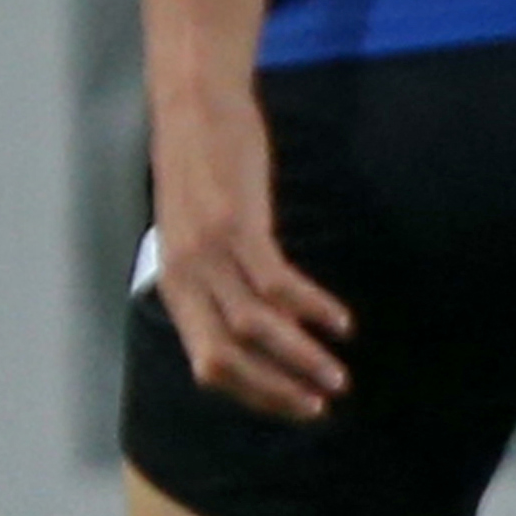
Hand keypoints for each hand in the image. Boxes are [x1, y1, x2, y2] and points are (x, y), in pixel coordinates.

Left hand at [148, 80, 349, 423]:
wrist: (193, 106)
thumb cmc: (201, 171)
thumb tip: (243, 321)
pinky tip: (340, 323)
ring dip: (300, 359)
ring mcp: (208, 253)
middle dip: (275, 391)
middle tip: (320, 408)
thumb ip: (211, 279)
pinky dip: (311, 309)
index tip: (293, 407)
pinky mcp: (236, 225)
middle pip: (226, 359)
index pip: (208, 366)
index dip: (253, 394)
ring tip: (337, 378)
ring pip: (255, 328)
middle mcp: (186, 278)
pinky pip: (276, 284)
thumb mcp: (193, 235)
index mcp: (175, 287)